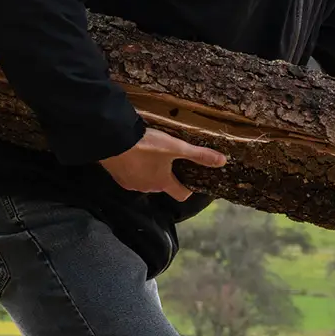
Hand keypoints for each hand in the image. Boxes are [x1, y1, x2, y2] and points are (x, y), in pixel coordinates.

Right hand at [100, 128, 225, 201]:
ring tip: (152, 154)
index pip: (181, 195)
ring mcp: (130, 184)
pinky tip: (135, 155)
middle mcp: (147, 188)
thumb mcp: (176, 147)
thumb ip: (198, 155)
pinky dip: (135, 169)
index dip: (188, 188)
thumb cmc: (146, 145)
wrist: (112, 140)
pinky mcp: (117, 177)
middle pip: (163, 186)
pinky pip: (131, 176)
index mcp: (162, 183)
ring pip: (146, 181)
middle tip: (171, 159)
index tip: (191, 177)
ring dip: (150, 171)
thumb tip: (222, 162)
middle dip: (168, 175)